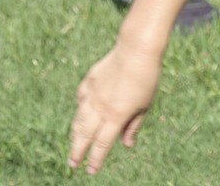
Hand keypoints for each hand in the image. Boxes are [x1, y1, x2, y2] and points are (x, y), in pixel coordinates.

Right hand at [68, 44, 161, 174]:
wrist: (136, 49)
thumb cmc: (146, 78)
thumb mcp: (145, 105)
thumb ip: (133, 126)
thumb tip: (126, 144)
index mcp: (116, 115)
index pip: (102, 144)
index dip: (96, 159)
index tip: (91, 170)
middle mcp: (100, 107)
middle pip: (84, 135)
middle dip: (77, 152)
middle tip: (72, 164)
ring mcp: (92, 93)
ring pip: (79, 118)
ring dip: (75, 134)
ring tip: (73, 145)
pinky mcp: (89, 81)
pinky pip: (81, 99)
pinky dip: (79, 108)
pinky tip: (80, 113)